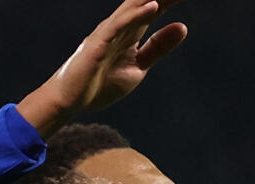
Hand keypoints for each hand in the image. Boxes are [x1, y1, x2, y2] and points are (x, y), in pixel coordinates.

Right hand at [19, 0, 187, 137]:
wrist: (71, 102)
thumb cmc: (100, 84)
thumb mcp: (139, 66)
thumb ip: (159, 47)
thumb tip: (183, 26)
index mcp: (129, 31)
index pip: (154, 7)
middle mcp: (118, 26)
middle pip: (144, 2)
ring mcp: (108, 33)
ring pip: (133, 7)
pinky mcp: (98, 43)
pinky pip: (119, 25)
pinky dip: (136, 15)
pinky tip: (153, 6)